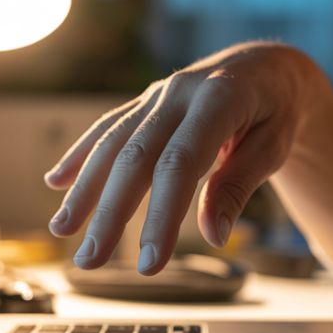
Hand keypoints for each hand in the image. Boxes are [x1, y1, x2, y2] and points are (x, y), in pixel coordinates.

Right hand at [43, 42, 317, 274]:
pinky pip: (107, 128)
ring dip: (83, 189)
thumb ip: (239, 186)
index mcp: (218, 100)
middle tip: (89, 260)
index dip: (161, 216)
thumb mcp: (274, 147)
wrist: (268, 68)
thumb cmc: (276, 112)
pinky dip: (81, 155)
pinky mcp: (144, 101)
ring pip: (112, 143)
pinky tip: (56, 182)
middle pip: (135, 158)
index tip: (149, 264)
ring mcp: (157, 94)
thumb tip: (214, 236)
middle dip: (109, 213)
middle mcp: (178, 93)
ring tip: (62, 231)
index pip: (180, 165)